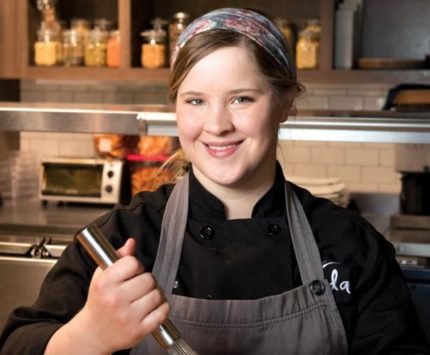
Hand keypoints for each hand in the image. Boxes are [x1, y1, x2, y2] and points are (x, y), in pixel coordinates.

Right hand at [46, 238, 169, 354]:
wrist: (93, 333)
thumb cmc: (99, 302)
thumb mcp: (102, 277)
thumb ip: (118, 258)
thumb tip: (131, 243)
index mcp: (105, 284)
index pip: (133, 263)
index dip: (136, 266)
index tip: (133, 272)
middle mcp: (115, 300)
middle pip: (149, 278)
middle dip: (147, 281)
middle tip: (139, 287)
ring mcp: (128, 317)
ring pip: (157, 294)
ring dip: (155, 294)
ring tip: (144, 298)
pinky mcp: (139, 330)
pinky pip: (163, 311)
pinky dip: (162, 308)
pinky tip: (151, 308)